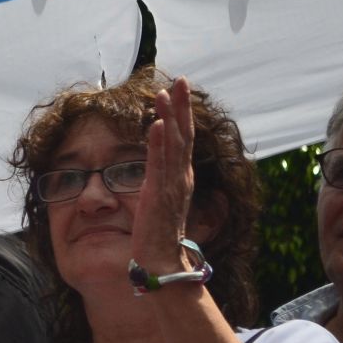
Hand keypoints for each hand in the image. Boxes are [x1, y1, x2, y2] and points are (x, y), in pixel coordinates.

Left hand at [130, 76, 196, 274]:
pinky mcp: (158, 195)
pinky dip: (160, 144)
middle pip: (184, 135)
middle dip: (182, 107)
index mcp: (181, 177)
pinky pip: (160, 165)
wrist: (161, 262)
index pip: (184, 139)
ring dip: (169, 118)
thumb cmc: (158, 233)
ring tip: (164, 95)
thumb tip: (157, 165)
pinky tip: (157, 125)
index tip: (179, 89)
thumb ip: (162, 180)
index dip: (183, 113)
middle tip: (181, 81)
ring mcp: (172, 186)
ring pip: (174, 146)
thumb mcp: (161, 199)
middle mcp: (181, 178)